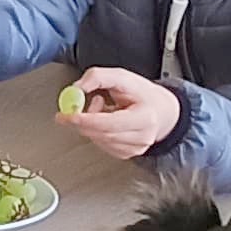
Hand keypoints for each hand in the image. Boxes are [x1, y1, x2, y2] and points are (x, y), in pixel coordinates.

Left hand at [63, 68, 179, 159]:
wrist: (161, 110)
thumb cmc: (143, 95)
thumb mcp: (122, 77)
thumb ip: (98, 77)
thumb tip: (77, 88)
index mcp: (146, 117)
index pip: (111, 124)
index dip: (87, 119)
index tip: (69, 115)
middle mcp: (143, 136)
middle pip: (102, 134)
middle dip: (81, 122)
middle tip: (69, 109)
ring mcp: (136, 148)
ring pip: (99, 140)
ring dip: (90, 124)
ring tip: (100, 106)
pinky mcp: (127, 154)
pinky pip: (102, 145)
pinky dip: (96, 132)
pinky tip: (105, 120)